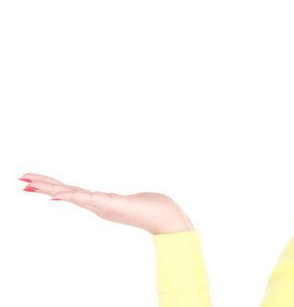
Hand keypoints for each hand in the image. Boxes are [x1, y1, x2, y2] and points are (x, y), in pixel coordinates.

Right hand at [20, 173, 194, 234]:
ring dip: (51, 188)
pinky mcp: (113, 205)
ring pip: (72, 195)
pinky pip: (88, 199)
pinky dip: (72, 196)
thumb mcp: (130, 201)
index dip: (53, 186)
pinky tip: (57, 194)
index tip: (34, 182)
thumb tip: (116, 198)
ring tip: (30, 183)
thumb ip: (120, 200)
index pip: (72, 192)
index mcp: (100, 203)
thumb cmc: (153, 208)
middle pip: (66, 193)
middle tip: (21, 179)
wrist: (168, 218)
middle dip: (44, 185)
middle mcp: (99, 205)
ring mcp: (104, 206)